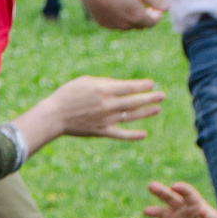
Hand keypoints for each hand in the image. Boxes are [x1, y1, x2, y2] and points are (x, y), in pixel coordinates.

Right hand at [13, 75, 164, 148]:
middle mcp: (108, 105)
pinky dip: (133, 135)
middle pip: (134, 101)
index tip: (151, 84)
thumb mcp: (85, 81)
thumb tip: (118, 86)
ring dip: (146, 113)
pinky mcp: (101, 131)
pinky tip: (144, 134)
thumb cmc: (67, 95)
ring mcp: (106, 119)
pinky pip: (120, 134)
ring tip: (157, 109)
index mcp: (105, 90)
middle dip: (150, 98)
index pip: (130, 87)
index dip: (142, 85)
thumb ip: (104, 82)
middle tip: (162, 95)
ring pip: (131, 116)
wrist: (54, 116)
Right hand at [74, 0, 167, 31]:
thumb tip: (168, 8)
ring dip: (133, 18)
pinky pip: (116, 23)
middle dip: (146, 17)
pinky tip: (117, 6)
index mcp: (137, 18)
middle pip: (141, 25)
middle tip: (147, 6)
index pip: (153, 23)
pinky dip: (120, 17)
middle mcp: (126, 26)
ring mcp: (114, 26)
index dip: (157, 16)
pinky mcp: (104, 24)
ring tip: (131, 4)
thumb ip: (155, 1)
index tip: (158, 8)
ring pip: (128, 25)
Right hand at [141, 180, 216, 217]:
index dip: (182, 189)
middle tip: (150, 186)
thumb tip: (202, 210)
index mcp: (197, 206)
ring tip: (146, 211)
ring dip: (154, 211)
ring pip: (162, 213)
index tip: (174, 186)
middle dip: (161, 192)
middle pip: (171, 198)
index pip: (188, 195)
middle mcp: (184, 211)